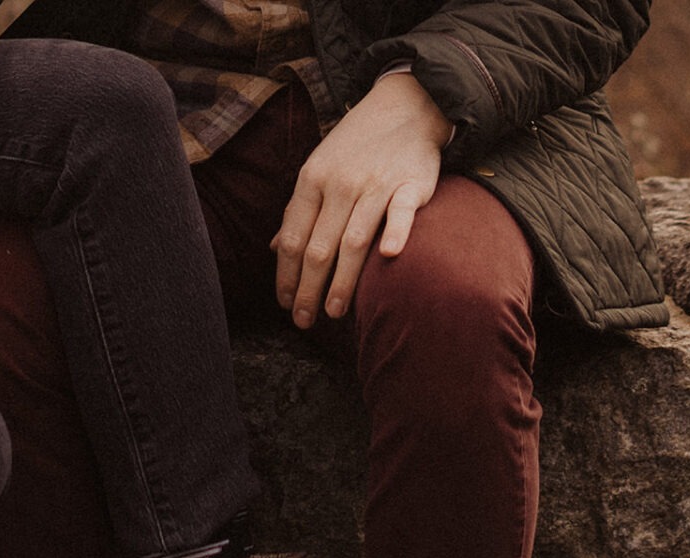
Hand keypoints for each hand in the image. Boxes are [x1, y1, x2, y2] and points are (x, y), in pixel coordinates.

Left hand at [272, 72, 452, 328]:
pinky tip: (387, 257)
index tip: (285, 304)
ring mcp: (376, 184)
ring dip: (343, 280)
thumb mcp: (319, 170)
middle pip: (318, 247)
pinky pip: (402, 211)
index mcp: (312, 181)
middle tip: (304, 320)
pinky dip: (397, 232)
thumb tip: (277, 249)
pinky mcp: (412, 183)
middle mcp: (341, 184)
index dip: (286, 276)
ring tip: (333, 312)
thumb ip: (300, 210)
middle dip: (308, 289)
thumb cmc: (356, 146)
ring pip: (354, 240)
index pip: (293, 238)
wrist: (406, 105)